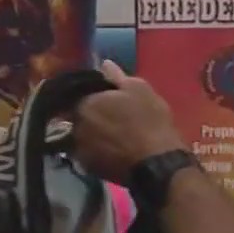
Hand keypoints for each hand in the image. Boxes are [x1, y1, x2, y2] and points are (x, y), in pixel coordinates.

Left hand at [74, 60, 186, 182]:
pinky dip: (97, 152)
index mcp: (86, 103)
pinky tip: (113, 152)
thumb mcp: (139, 89)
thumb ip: (117, 76)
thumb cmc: (150, 121)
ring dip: (93, 135)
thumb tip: (103, 63)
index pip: (82, 95)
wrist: (157, 163)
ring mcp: (80, 149)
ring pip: (83, 137)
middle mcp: (76, 126)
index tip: (108, 101)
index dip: (95, 97)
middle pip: (80, 117)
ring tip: (114, 138)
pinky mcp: (88, 169)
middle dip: (92, 116)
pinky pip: (89, 155)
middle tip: (112, 120)